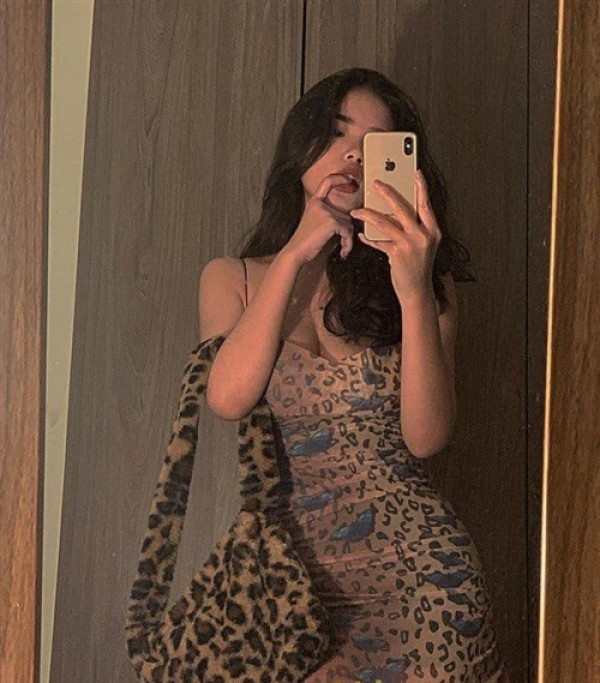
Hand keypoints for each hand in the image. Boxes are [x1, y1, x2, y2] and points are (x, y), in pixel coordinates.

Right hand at [280, 174, 355, 266]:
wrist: (296, 251)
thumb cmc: (305, 242)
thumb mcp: (315, 223)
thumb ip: (328, 217)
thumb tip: (348, 221)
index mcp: (315, 202)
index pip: (327, 182)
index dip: (339, 178)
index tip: (349, 178)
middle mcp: (320, 204)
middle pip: (344, 213)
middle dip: (347, 231)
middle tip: (344, 243)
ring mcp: (326, 212)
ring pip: (348, 223)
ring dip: (348, 239)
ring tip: (343, 249)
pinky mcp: (331, 222)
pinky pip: (347, 231)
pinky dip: (348, 243)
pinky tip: (343, 251)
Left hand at [349, 169, 441, 299]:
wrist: (417, 290)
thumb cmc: (418, 266)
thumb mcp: (424, 245)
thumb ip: (415, 228)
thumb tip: (396, 212)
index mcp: (433, 231)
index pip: (426, 204)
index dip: (421, 188)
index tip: (415, 173)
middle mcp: (423, 235)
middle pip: (402, 208)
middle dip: (386, 193)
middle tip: (375, 184)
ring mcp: (409, 244)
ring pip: (384, 222)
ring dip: (368, 215)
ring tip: (357, 211)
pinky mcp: (396, 253)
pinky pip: (378, 241)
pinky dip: (367, 238)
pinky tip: (360, 235)